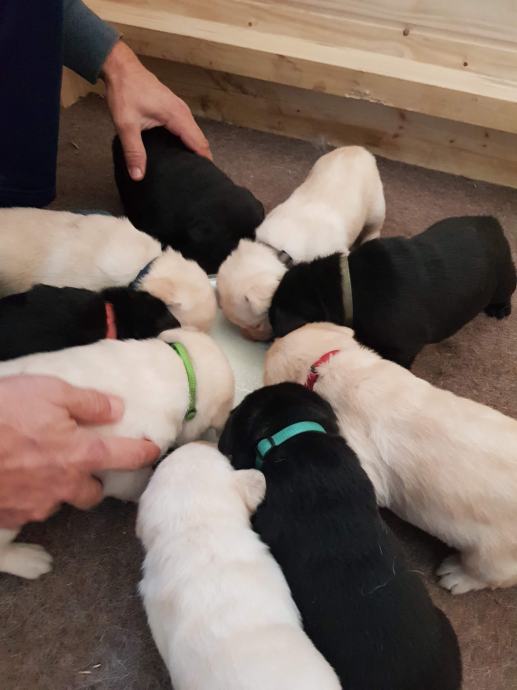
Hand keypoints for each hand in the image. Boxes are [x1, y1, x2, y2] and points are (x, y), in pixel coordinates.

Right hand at [0, 376, 159, 527]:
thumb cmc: (1, 413)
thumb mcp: (49, 391)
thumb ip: (88, 402)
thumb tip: (117, 408)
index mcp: (81, 454)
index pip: (126, 456)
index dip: (143, 453)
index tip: (152, 452)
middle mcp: (63, 486)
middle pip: (93, 493)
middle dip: (93, 482)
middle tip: (82, 465)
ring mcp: (35, 506)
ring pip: (58, 502)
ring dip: (56, 488)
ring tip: (38, 468)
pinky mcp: (9, 518)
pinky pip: (27, 510)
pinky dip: (27, 497)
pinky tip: (14, 479)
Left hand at [102, 40, 211, 179]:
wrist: (120, 68)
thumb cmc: (124, 91)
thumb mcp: (126, 125)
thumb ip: (134, 151)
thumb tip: (138, 175)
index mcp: (177, 116)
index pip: (199, 143)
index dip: (204, 162)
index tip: (206, 178)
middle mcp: (183, 111)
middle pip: (200, 140)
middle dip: (202, 158)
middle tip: (199, 178)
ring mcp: (179, 108)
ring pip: (195, 133)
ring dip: (196, 149)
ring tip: (193, 169)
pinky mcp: (173, 108)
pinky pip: (187, 128)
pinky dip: (189, 140)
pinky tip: (181, 151)